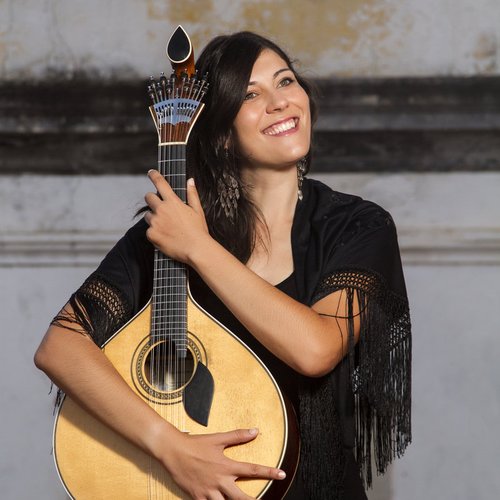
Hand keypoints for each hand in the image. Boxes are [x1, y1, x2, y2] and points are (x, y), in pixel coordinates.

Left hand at [144, 170, 209, 263]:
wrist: (196, 249)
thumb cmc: (198, 230)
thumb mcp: (197, 210)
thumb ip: (192, 194)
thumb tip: (190, 180)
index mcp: (173, 202)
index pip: (160, 183)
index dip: (154, 175)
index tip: (151, 172)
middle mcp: (161, 210)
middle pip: (148, 197)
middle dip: (152, 199)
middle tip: (160, 207)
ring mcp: (155, 222)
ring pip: (147, 215)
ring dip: (153, 218)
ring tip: (167, 227)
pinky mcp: (151, 234)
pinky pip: (148, 230)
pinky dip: (155, 233)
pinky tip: (166, 237)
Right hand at [159, 428, 285, 499]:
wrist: (174, 450)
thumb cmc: (196, 444)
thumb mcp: (218, 438)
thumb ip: (238, 436)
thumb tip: (255, 431)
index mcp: (226, 466)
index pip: (252, 469)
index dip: (269, 472)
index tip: (282, 475)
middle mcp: (220, 480)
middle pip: (241, 498)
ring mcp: (208, 491)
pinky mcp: (197, 497)